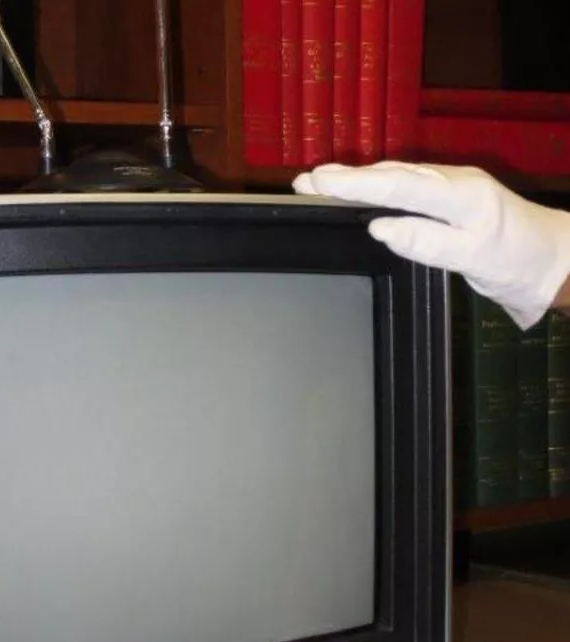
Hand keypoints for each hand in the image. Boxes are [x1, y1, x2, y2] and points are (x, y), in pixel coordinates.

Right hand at [293, 161, 569, 329]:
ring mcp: (450, 187)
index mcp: (459, 195)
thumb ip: (427, 243)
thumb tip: (379, 228)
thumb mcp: (475, 259)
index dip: (354, 184)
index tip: (318, 183)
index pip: (398, 185)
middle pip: (391, 174)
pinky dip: (374, 186)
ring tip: (317, 183)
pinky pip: (404, 186)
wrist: (551, 259)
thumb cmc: (516, 261)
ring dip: (356, 179)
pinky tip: (356, 189)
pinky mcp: (448, 198)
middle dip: (344, 177)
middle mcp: (452, 182)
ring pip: (395, 176)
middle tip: (303, 181)